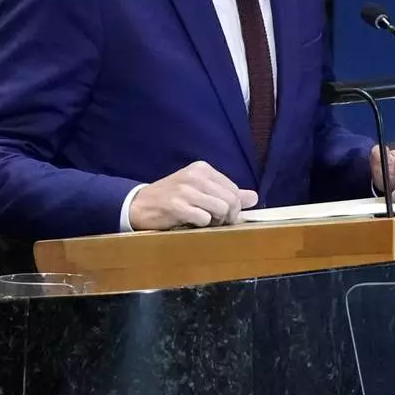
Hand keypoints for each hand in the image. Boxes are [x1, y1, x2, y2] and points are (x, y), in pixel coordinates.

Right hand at [129, 161, 257, 230]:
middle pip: (231, 199)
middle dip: (228, 216)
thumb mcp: (200, 190)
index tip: (224, 215)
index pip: (234, 189)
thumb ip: (227, 193)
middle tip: (216, 222)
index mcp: (203, 169)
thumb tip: (254, 198)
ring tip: (204, 222)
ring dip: (216, 221)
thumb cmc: (173, 198)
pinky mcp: (176, 205)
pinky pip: (204, 219)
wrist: (140, 204)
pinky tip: (191, 223)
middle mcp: (195, 175)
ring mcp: (185, 190)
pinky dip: (201, 225)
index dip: (234, 207)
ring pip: (221, 209)